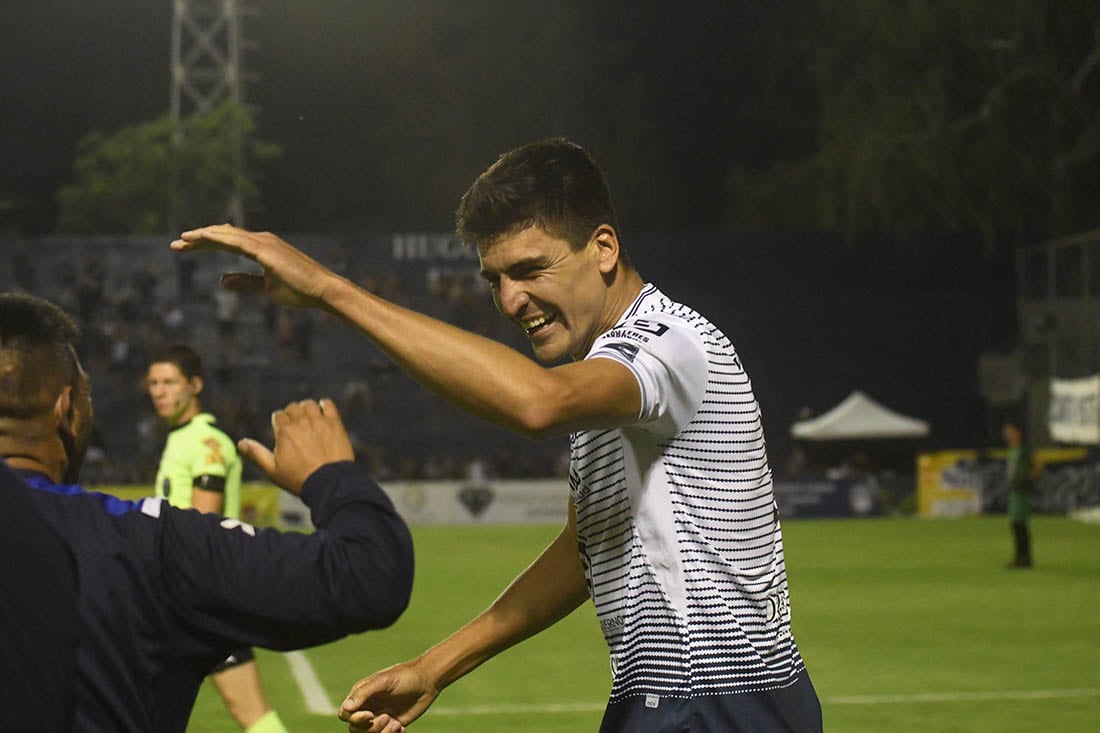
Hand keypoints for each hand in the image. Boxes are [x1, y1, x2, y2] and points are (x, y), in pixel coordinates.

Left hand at [170, 224, 337, 308]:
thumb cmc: (300, 291)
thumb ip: (245, 282)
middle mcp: (262, 240)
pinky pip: (236, 241)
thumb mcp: (267, 288)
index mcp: (263, 248)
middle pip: (223, 235)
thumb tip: (221, 281)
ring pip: (226, 235)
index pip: (228, 242)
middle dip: (198, 239)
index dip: (206, 244)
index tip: (187, 247)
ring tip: (182, 240)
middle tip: (176, 244)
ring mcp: (264, 243)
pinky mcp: (266, 250)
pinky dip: (218, 238)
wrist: (322, 291)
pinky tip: (202, 238)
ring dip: (203, 237)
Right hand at [238, 398, 353, 494]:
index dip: (279, 423)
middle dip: (292, 415)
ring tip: (308, 420)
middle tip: (296, 427)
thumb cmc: (299, 479)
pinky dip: (324, 406)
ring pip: (308, 404)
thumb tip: (241, 443)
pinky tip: (323, 413)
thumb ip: (257, 454)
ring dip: (306, 409)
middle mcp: (300, 422)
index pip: (278, 416)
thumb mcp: (273, 470)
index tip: (283, 431)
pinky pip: (327, 404)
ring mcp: (318, 421)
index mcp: (284, 432)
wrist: (328, 483)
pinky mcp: (334, 423)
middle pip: (293, 408)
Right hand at [338, 661, 440, 732]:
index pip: (345, 714)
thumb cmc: (405, 676)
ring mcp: (379, 717)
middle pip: (355, 729)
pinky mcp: (392, 725)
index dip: (355, 718)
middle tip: (387, 718)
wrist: (428, 681)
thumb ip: (364, 693)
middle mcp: (368, 707)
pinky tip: (401, 727)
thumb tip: (347, 708)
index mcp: (362, 695)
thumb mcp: (384, 681)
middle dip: (371, 728)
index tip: (370, 714)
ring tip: (396, 724)